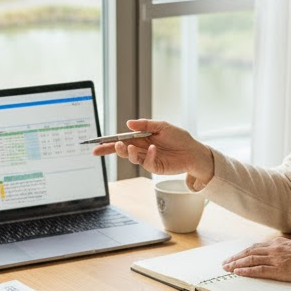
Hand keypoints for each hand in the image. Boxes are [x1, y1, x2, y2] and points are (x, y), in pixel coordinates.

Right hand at [92, 119, 213, 182]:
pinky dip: (148, 156)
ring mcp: (147, 158)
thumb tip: (128, 123)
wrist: (193, 151)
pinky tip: (153, 149)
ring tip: (128, 146)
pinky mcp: (155, 167)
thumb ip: (145, 124)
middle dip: (111, 149)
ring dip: (127, 152)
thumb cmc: (179, 137)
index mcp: (140, 138)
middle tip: (105, 147)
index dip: (108, 142)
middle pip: (121, 150)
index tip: (96, 143)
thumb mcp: (162, 126)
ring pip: (131, 157)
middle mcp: (141, 149)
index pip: (121, 139)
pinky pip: (147, 162)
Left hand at [221, 237, 290, 283]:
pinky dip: (246, 271)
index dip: (241, 253)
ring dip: (236, 264)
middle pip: (249, 252)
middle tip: (224, 263)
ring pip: (250, 260)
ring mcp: (276, 259)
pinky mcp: (280, 270)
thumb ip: (282, 250)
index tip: (233, 257)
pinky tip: (238, 272)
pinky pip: (259, 270)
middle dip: (235, 258)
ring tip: (227, 268)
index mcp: (278, 243)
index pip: (254, 247)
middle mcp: (274, 248)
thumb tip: (271, 255)